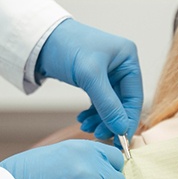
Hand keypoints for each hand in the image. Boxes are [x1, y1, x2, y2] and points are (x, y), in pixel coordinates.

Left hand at [36, 19, 142, 142]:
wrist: (41, 39)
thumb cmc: (68, 46)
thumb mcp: (89, 75)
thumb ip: (107, 103)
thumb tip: (122, 129)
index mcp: (128, 59)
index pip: (135, 96)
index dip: (128, 118)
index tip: (121, 139)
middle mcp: (122, 66)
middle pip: (123, 102)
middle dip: (111, 120)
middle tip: (99, 134)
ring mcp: (109, 73)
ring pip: (111, 104)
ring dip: (101, 118)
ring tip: (86, 127)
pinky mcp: (96, 79)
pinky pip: (100, 101)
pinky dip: (94, 113)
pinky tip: (83, 119)